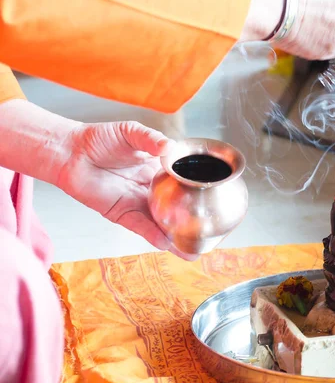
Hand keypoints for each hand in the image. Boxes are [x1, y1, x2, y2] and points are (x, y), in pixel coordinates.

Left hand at [57, 122, 197, 260]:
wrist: (70, 151)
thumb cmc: (99, 139)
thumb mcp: (130, 132)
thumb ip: (150, 139)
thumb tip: (169, 147)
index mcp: (159, 170)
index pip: (184, 183)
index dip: (199, 191)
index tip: (216, 198)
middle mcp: (152, 190)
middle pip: (177, 208)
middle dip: (192, 222)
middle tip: (210, 232)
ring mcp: (138, 203)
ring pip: (161, 223)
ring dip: (176, 237)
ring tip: (193, 250)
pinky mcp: (121, 214)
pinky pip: (140, 226)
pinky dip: (152, 235)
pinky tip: (165, 242)